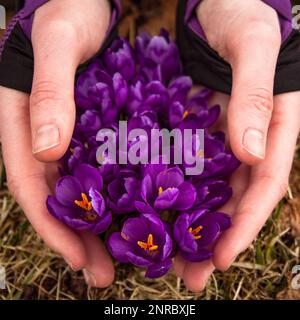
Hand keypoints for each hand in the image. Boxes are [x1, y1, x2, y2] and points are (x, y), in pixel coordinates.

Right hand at [0, 0, 113, 287]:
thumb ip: (47, 92)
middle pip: (59, 199)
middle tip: (106, 273)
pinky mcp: (98, 130)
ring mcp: (73, 136)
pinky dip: (119, 197)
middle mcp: (47, 137)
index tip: (77, 256)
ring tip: (124, 259)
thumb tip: (47, 150)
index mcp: (24, 123)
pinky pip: (107, 170)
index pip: (31, 186)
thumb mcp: (56, 42)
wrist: (89, 1)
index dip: (51, 225)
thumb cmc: (68, 11)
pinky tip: (138, 215)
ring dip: (101, 227)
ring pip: (84, 192)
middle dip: (79, 239)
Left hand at [174, 0, 299, 291]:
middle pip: (237, 201)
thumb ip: (256, 96)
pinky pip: (192, 170)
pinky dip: (178, 197)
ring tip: (172, 261)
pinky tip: (159, 215)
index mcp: (275, 129)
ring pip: (213, 193)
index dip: (245, 226)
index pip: (265, 188)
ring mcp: (226, 139)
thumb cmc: (240, 16)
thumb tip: (252, 152)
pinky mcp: (202, 132)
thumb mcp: (252, 46)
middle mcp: (252, 142)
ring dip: (195, 228)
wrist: (219, 4)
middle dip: (216, 241)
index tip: (221, 258)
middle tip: (191, 276)